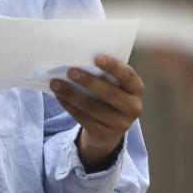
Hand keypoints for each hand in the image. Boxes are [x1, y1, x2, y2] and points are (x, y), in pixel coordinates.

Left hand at [51, 55, 143, 170]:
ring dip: (72, 94)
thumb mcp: (115, 85)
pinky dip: (69, 106)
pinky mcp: (104, 134)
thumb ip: (105, 74)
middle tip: (70, 71)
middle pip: (109, 93)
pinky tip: (59, 96)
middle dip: (88, 81)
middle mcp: (133, 107)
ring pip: (93, 107)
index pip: (127, 76)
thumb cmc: (109, 95)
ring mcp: (120, 124)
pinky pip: (84, 119)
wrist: (110, 128)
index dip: (113, 66)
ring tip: (56, 83)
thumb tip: (78, 59)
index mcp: (136, 89)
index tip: (97, 57)